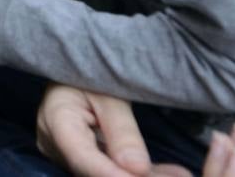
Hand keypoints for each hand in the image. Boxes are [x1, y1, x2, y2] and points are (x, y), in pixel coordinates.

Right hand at [35, 85, 234, 176]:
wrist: (81, 68)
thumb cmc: (92, 69)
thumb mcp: (109, 92)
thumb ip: (122, 131)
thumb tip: (137, 169)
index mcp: (55, 119)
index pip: (81, 155)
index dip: (109, 173)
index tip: (137, 176)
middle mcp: (55, 144)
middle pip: (93, 171)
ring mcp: (69, 154)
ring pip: (107, 172)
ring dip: (144, 176)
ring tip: (179, 175)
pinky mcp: (86, 158)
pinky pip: (114, 169)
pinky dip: (142, 173)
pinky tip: (173, 174)